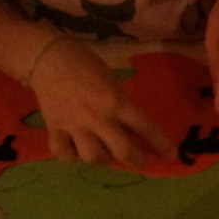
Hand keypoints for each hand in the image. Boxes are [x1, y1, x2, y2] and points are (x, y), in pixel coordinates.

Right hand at [28, 36, 175, 167]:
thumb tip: (133, 130)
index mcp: (116, 101)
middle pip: (122, 151)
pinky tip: (75, 151)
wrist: (47, 57)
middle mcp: (97, 117)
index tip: (171, 155)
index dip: (160, 143)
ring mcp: (74, 124)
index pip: (145, 127)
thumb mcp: (112, 82)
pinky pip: (64, 154)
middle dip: (135, 160)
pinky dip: (71, 156)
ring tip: (105, 154)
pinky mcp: (54, 128)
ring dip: (103, 160)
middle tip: (140, 160)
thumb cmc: (86, 65)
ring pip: (93, 157)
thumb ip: (122, 105)